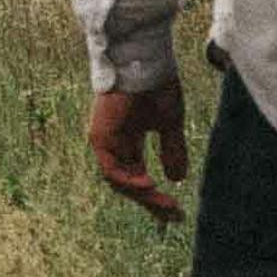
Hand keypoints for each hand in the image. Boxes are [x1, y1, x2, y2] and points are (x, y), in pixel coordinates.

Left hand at [88, 80, 189, 225]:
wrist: (145, 62)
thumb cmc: (156, 86)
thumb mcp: (169, 123)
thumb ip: (172, 150)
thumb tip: (177, 179)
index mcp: (129, 139)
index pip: (138, 175)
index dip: (155, 196)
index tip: (175, 212)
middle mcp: (115, 143)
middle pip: (129, 183)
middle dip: (151, 201)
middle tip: (173, 214)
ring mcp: (105, 141)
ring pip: (119, 180)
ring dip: (142, 194)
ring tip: (163, 203)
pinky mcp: (99, 137)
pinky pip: (111, 169)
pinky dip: (129, 181)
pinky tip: (149, 186)